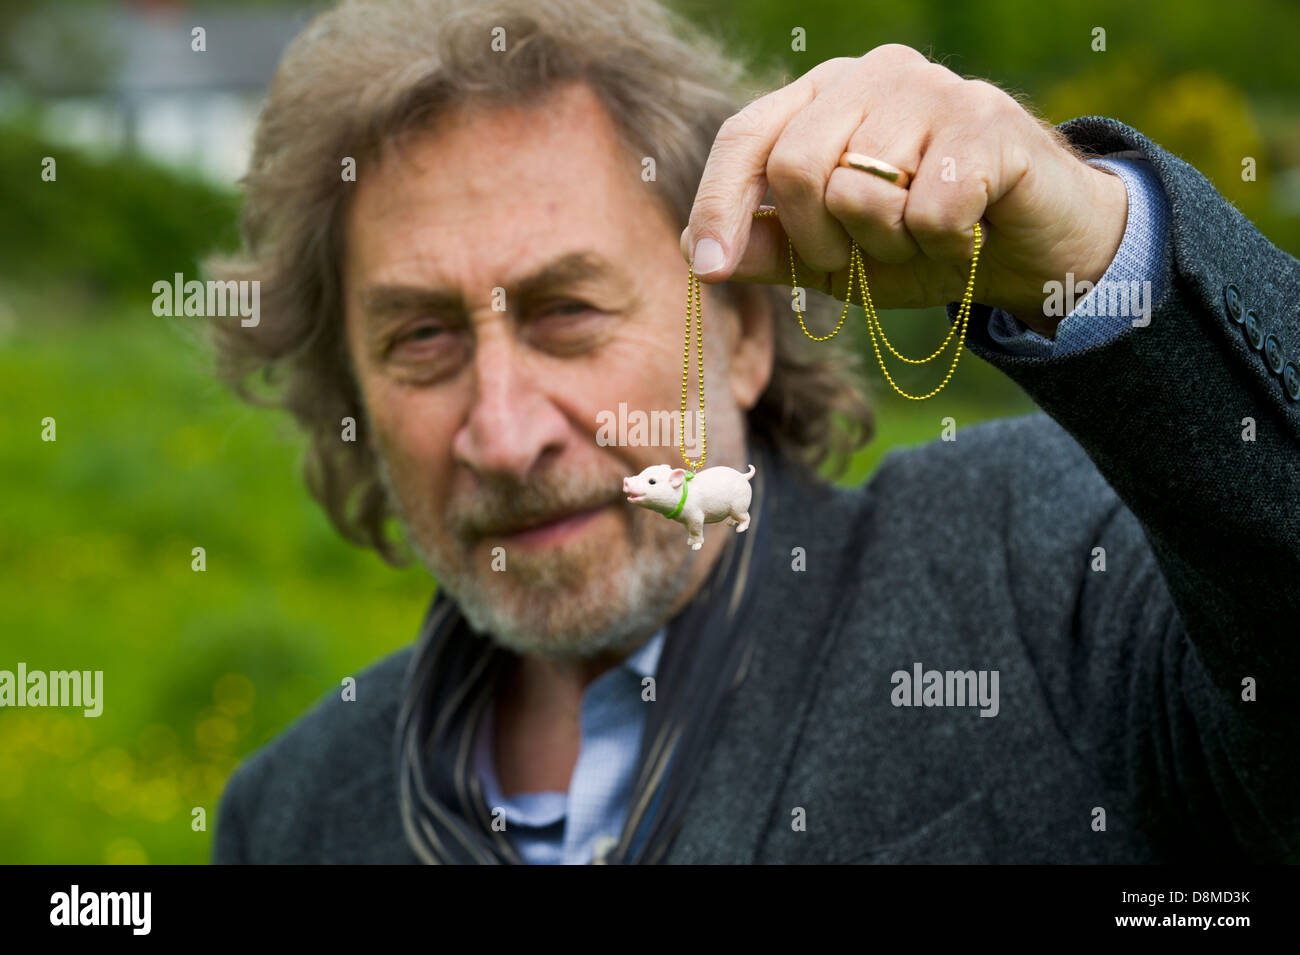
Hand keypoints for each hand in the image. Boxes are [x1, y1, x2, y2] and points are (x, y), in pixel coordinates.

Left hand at [679, 44, 1127, 335]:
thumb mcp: (837, 258)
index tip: (707, 267)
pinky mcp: (986, 120)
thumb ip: (772, 250)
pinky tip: (971, 231)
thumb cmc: (925, 244)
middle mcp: (872, 76)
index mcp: (824, 98)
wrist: (1036, 245)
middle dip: (820, 242)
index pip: (746, 137)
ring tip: (926, 238)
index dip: (718, 203)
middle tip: (862, 260)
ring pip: (860, 193)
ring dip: (890, 248)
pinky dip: (944, 246)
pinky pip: (927, 211)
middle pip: (794, 167)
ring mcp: (932, 88)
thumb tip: (701, 258)